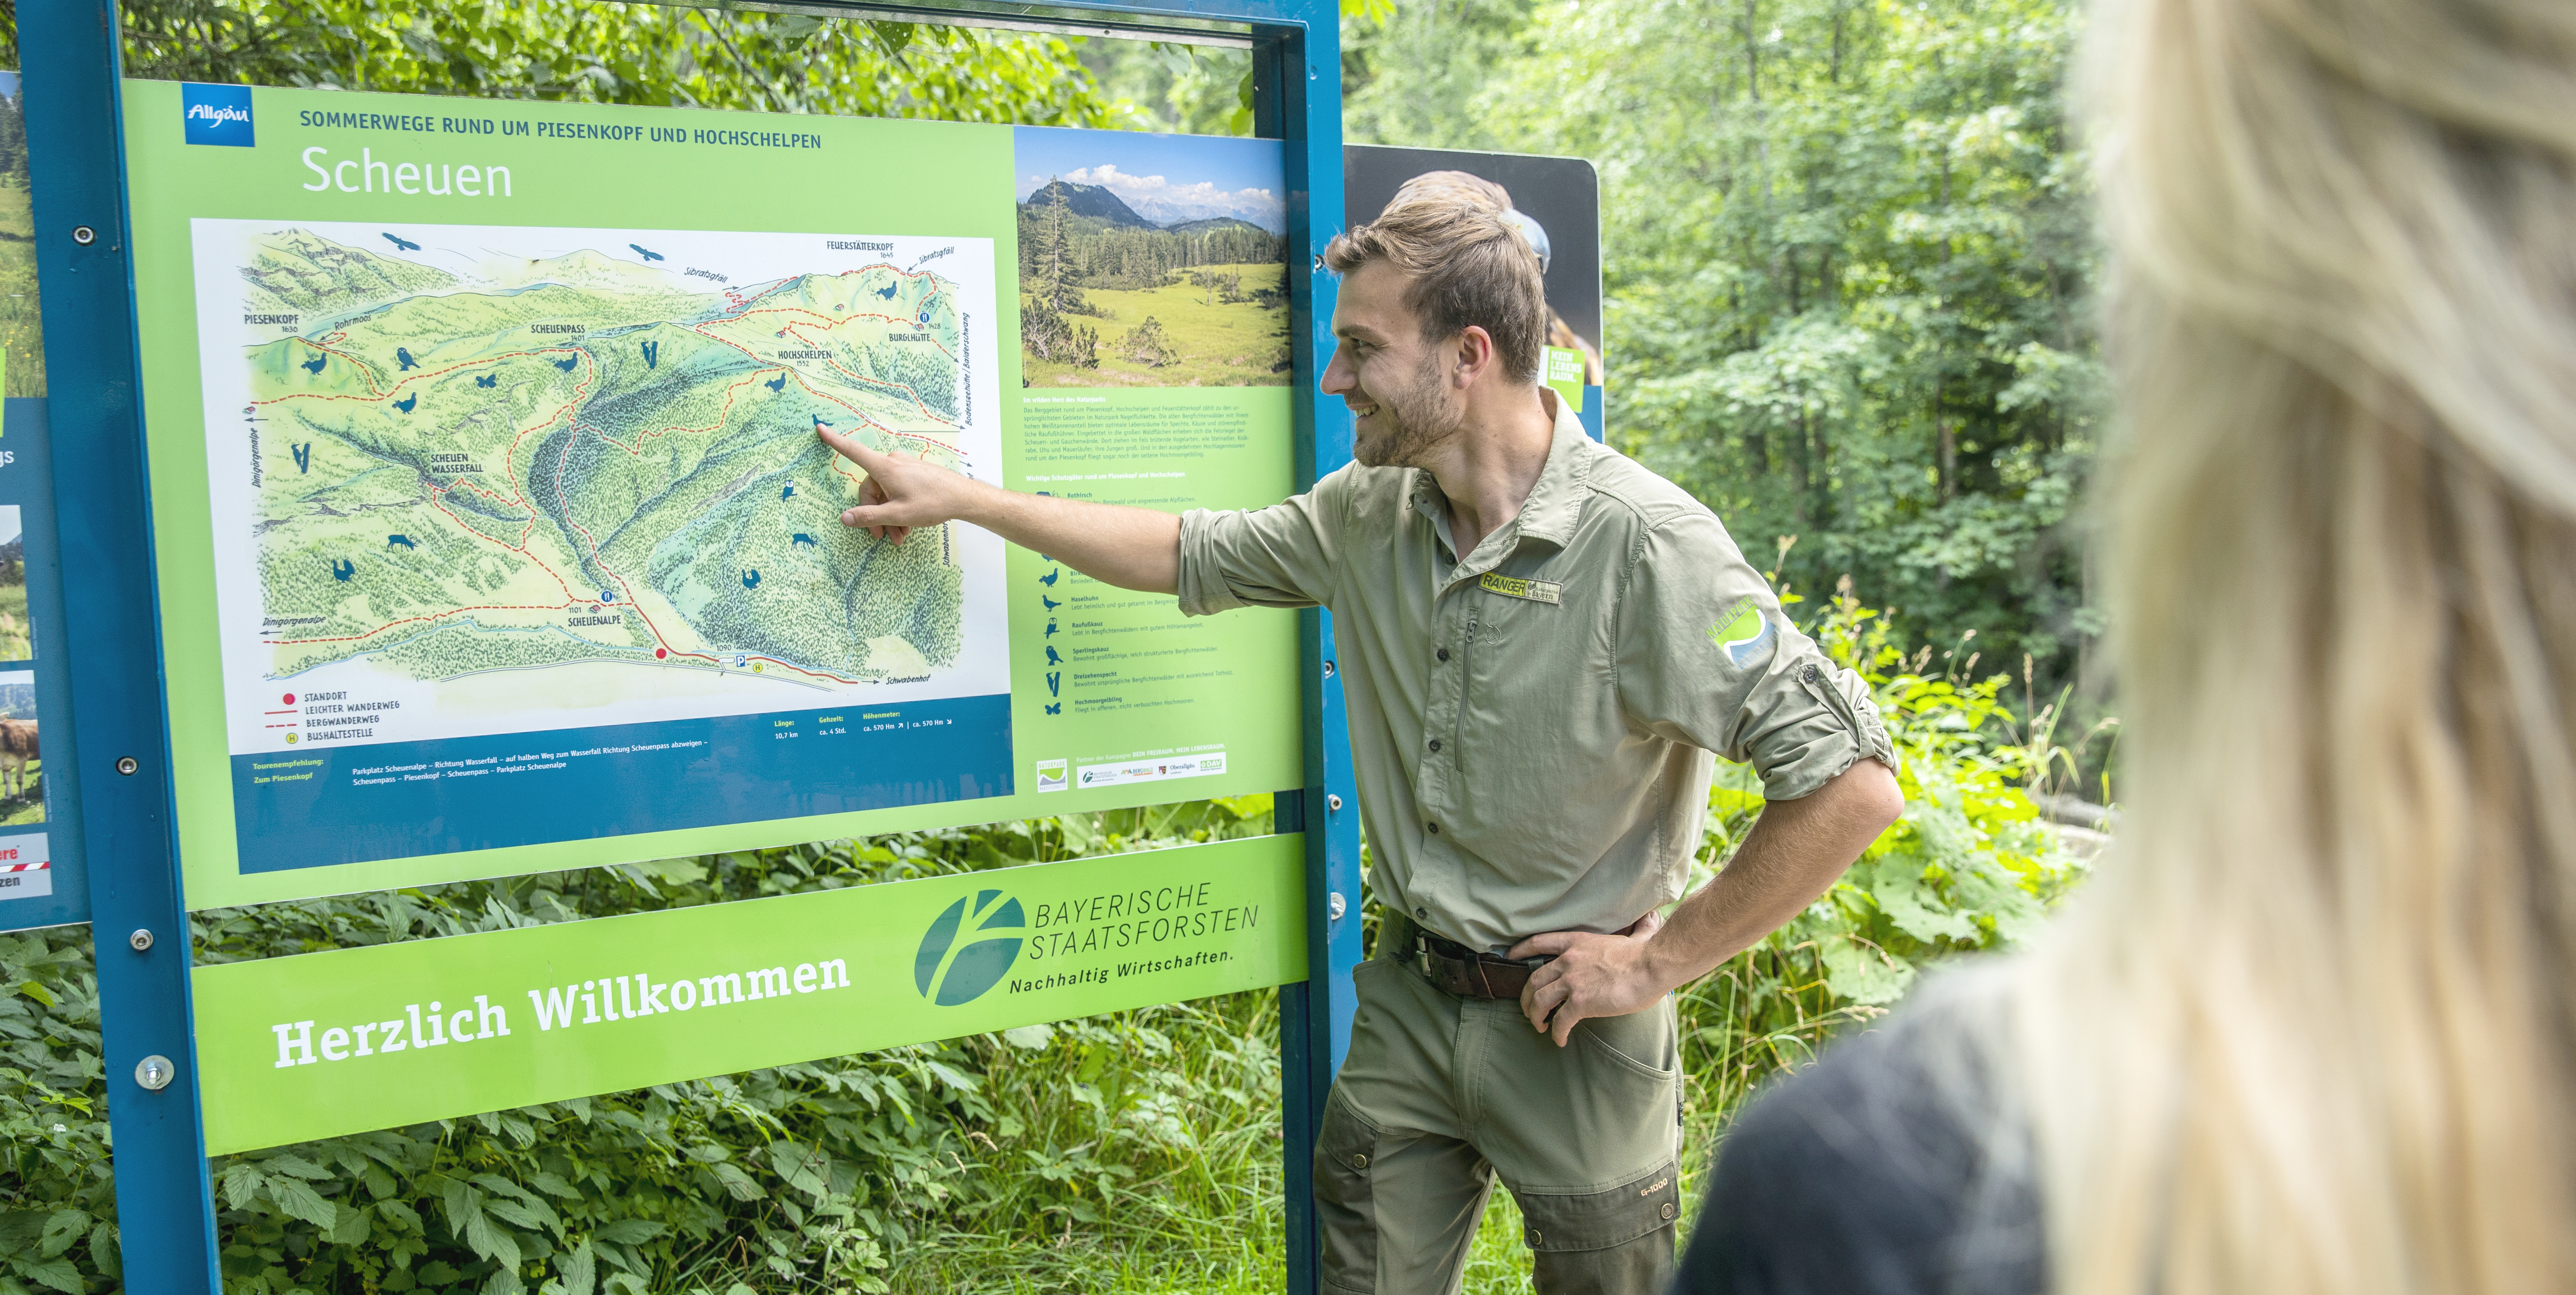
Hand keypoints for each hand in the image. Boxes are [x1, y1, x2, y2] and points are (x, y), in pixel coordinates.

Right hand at [817, 425, 981, 543]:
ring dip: (889, 515)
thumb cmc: (932, 503)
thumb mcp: (898, 515)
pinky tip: (907, 526)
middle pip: (871, 488)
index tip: (820, 428)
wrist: (963, 497)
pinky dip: (898, 507)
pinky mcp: (913, 472)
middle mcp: (892, 462)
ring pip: (885, 493)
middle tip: (885, 536)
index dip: (835, 441)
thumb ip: (869, 516)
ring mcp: (904, 466)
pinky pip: (897, 490)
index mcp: (884, 468)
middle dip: (876, 514)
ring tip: (900, 536)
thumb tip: (844, 518)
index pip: (853, 451)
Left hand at [1508, 910, 1671, 1046]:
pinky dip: (1556, 1033)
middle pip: (1533, 980)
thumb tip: (1652, 917)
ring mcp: (1572, 981)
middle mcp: (1568, 960)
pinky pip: (1559, 1021)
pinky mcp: (1580, 1002)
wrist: (1652, 966)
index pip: (1537, 942)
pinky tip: (1560, 1040)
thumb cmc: (1647, 953)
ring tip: (1540, 1027)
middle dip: (1526, 998)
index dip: (1519, 951)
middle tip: (1530, 1011)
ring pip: (1539, 1001)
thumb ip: (1637, 928)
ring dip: (1535, 1017)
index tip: (1509, 958)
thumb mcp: (1634, 935)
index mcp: (1576, 942)